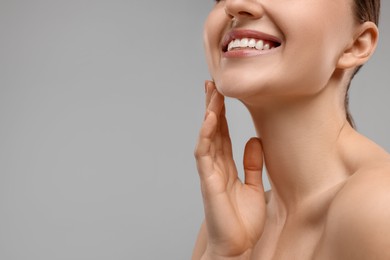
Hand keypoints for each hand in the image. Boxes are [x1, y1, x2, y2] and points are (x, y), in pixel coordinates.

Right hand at [194, 81, 266, 258]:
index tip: (223, 93)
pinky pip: (205, 153)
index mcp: (226, 166)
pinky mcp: (208, 181)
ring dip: (209, 114)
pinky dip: (207, 135)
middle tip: (212, 84)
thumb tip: (255, 139)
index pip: (222, 134)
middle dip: (212, 107)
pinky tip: (210, 118)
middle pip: (212, 131)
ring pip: (207, 137)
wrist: (238, 246)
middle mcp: (216, 166)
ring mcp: (210, 172)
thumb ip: (252, 163)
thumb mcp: (253, 185)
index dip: (221, 113)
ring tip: (212, 93)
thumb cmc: (244, 221)